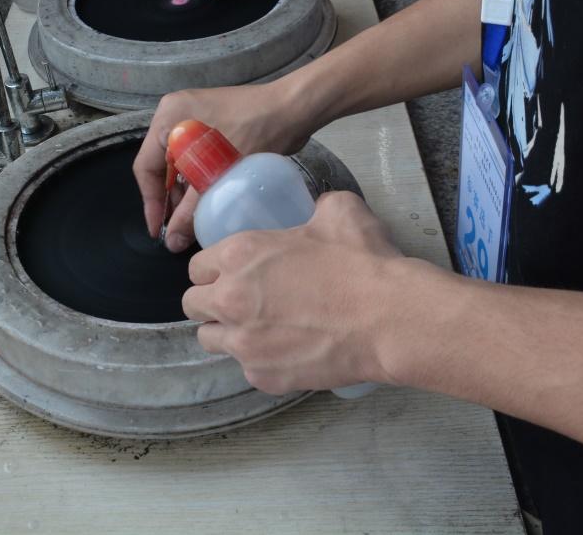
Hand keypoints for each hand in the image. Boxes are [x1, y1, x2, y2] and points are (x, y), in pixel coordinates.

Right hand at [133, 83, 312, 251]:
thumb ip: (190, 212)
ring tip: (193, 217)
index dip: (150, 202)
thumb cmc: (255, 133)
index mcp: (167, 118)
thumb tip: (171, 243)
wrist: (294, 109)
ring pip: (179, 161)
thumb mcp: (219, 176)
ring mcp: (194, 115)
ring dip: (185, 190)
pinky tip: (208, 198)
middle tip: (178, 228)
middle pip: (161, 164)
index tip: (158, 230)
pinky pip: (195, 155)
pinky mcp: (212, 122)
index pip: (145, 167)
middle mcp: (175, 113)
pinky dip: (198, 177)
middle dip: (169, 198)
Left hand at [181, 191, 406, 393]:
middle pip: (192, 304)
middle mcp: (230, 300)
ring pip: (209, 339)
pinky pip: (245, 368)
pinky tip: (286, 350)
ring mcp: (244, 343)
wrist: (390, 319)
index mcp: (239, 255)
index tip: (230, 274)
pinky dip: (259, 360)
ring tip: (257, 328)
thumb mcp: (339, 212)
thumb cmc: (363, 263)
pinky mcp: (263, 376)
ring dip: (226, 331)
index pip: (196, 267)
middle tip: (240, 301)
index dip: (214, 269)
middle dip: (211, 301)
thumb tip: (316, 208)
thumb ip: (314, 206)